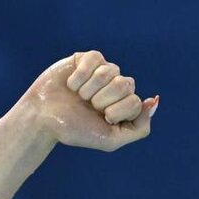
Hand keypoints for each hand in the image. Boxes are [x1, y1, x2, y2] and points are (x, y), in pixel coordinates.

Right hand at [24, 51, 158, 151]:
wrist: (43, 119)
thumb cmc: (76, 130)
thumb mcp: (111, 140)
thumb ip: (139, 128)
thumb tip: (154, 101)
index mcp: (125, 105)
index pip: (135, 101)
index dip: (116, 111)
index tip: (102, 118)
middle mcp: (117, 86)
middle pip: (125, 84)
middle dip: (103, 99)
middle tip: (88, 107)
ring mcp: (102, 71)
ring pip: (109, 71)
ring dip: (90, 89)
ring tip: (78, 97)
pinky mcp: (86, 59)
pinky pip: (94, 59)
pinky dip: (80, 75)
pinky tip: (71, 85)